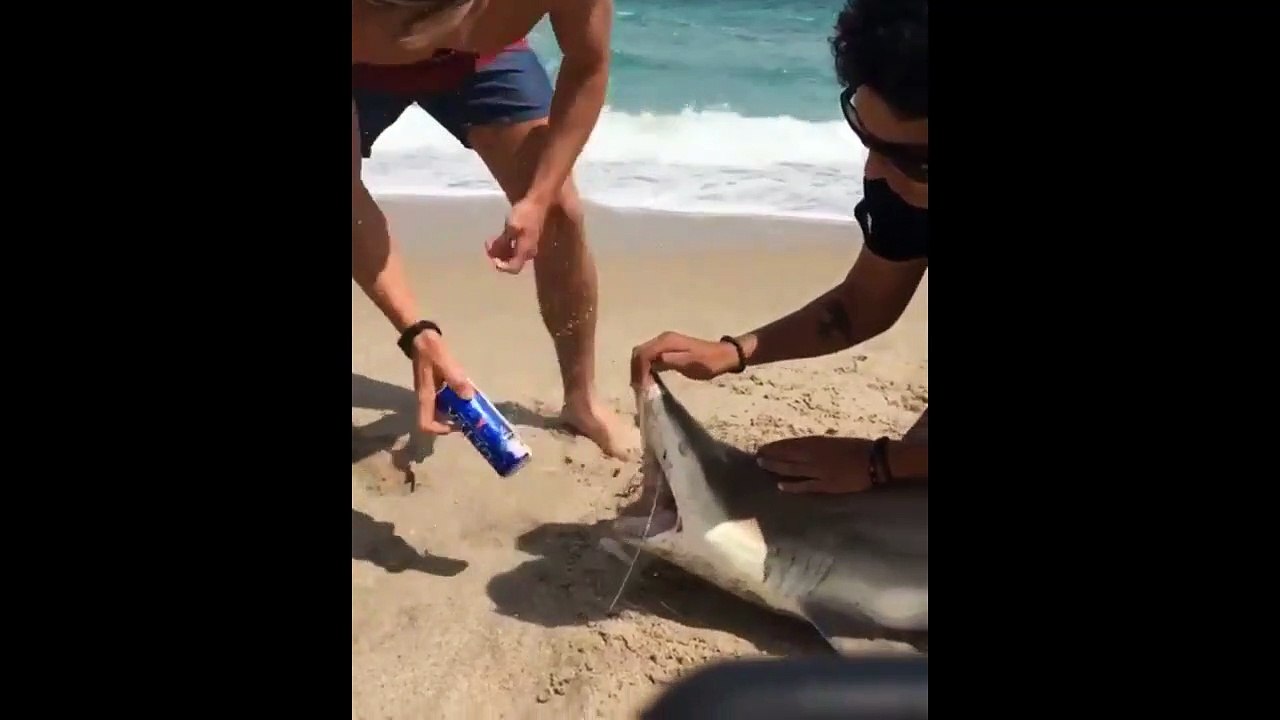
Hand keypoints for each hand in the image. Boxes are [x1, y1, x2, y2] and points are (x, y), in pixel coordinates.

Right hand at [410, 330, 475, 435]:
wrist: (422, 337)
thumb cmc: (431, 351)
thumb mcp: (445, 363)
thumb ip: (456, 380)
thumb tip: (468, 397)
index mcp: (425, 396)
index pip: (425, 424)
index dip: (440, 430)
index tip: (456, 425)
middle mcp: (426, 399)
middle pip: (435, 420)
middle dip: (452, 422)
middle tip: (469, 417)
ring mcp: (429, 393)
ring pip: (441, 411)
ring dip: (455, 412)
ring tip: (472, 406)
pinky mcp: (434, 387)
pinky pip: (444, 400)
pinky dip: (455, 400)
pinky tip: (467, 392)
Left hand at [486, 198, 547, 273]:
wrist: (539, 203)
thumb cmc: (527, 213)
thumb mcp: (513, 225)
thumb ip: (504, 240)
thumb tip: (494, 253)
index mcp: (525, 250)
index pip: (513, 268)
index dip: (501, 266)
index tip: (492, 258)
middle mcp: (527, 252)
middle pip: (511, 263)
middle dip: (498, 258)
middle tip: (488, 248)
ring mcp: (527, 246)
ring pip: (511, 256)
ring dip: (499, 252)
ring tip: (490, 242)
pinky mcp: (525, 240)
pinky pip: (512, 248)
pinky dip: (503, 246)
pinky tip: (496, 238)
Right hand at [631, 331, 741, 385]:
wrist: (723, 356)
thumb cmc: (709, 362)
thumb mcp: (691, 363)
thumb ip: (671, 361)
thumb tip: (653, 362)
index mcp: (666, 341)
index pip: (644, 354)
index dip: (639, 371)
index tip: (641, 388)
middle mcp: (662, 339)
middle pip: (639, 353)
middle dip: (635, 371)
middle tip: (638, 389)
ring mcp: (664, 343)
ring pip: (642, 355)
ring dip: (638, 370)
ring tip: (641, 387)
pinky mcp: (667, 349)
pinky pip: (649, 357)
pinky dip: (645, 368)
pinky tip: (647, 380)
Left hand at [756, 435, 877, 493]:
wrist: (874, 461)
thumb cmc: (858, 447)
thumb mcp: (834, 441)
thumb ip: (818, 445)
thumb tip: (803, 448)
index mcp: (817, 442)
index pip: (790, 444)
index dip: (776, 446)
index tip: (764, 447)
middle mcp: (814, 456)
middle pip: (787, 455)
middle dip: (771, 455)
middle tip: (758, 456)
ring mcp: (818, 471)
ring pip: (791, 469)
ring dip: (775, 467)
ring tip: (762, 465)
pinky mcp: (825, 486)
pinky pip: (805, 486)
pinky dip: (791, 486)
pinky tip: (779, 486)